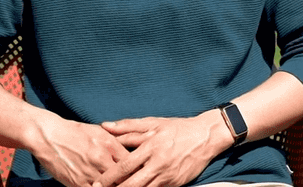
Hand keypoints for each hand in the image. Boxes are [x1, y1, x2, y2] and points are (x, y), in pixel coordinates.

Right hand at [28, 117, 130, 186]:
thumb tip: (133, 153)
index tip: (141, 173)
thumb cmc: (76, 132)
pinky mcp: (75, 183)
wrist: (49, 135)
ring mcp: (88, 173)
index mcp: (109, 146)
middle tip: (134, 183)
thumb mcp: (101, 132)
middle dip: (128, 182)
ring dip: (114, 186)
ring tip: (120, 186)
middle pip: (122, 178)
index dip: (137, 170)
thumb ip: (118, 144)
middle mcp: (100, 160)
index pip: (131, 163)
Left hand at [93, 111, 232, 186]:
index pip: (124, 166)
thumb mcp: (153, 123)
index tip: (96, 183)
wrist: (206, 136)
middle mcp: (158, 163)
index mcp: (151, 147)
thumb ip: (128, 126)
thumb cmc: (178, 128)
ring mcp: (167, 176)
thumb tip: (105, 126)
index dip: (108, 177)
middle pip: (132, 184)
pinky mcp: (175, 184)